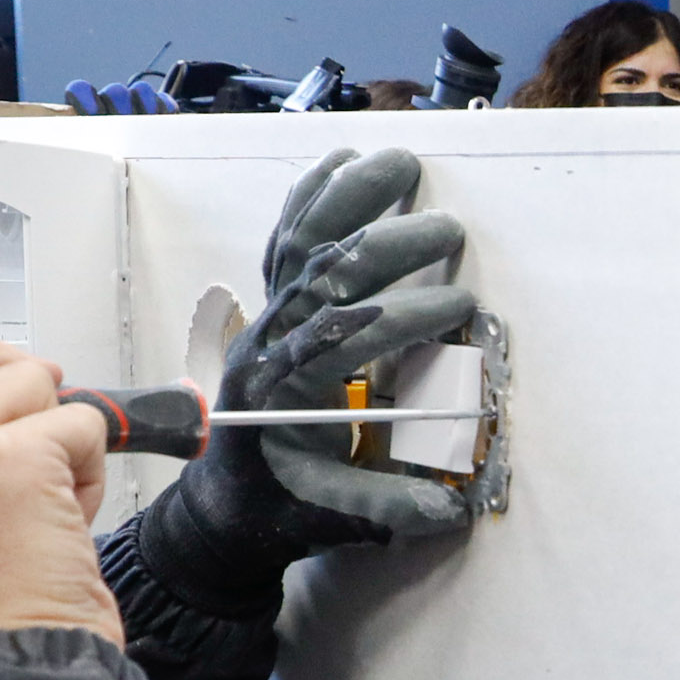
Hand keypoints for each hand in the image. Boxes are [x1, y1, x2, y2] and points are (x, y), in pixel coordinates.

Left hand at [136, 148, 480, 618]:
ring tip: (403, 162)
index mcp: (282, 389)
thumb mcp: (330, 517)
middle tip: (449, 231)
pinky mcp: (271, 307)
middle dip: (390, 243)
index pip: (345, 333)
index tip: (461, 307)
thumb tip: (451, 507)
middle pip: (325, 271)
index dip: (406, 314)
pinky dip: (314, 195)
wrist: (218, 507)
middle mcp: (268, 340)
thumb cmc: (273, 509)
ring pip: (302, 238)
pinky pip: (285, 237)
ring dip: (351, 195)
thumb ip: (387, 507)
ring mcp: (265, 317)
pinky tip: (344, 161)